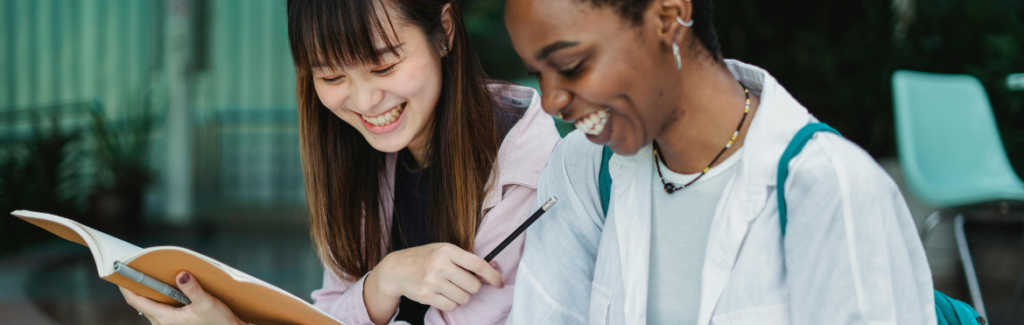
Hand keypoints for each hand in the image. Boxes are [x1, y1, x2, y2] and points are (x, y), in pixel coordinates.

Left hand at [120, 271, 247, 324]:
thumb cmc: (218, 322)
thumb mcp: (208, 304)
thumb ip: (193, 289)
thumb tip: (181, 274)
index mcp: (166, 319)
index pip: (137, 302)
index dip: (126, 288)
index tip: (118, 274)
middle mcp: (163, 322)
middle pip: (140, 303)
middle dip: (135, 286)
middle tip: (132, 269)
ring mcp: (168, 323)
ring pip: (149, 306)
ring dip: (147, 291)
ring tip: (147, 274)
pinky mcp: (175, 322)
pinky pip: (158, 308)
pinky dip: (157, 296)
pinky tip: (166, 286)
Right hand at [363, 243, 503, 322]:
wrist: (396, 269)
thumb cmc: (425, 258)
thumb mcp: (443, 251)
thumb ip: (464, 259)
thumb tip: (492, 267)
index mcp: (447, 250)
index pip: (477, 264)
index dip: (492, 275)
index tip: (500, 283)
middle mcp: (440, 265)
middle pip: (473, 286)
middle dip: (472, 288)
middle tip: (463, 283)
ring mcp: (432, 281)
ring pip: (464, 298)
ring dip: (461, 296)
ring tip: (449, 288)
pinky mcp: (426, 296)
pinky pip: (451, 306)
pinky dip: (450, 303)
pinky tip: (441, 295)